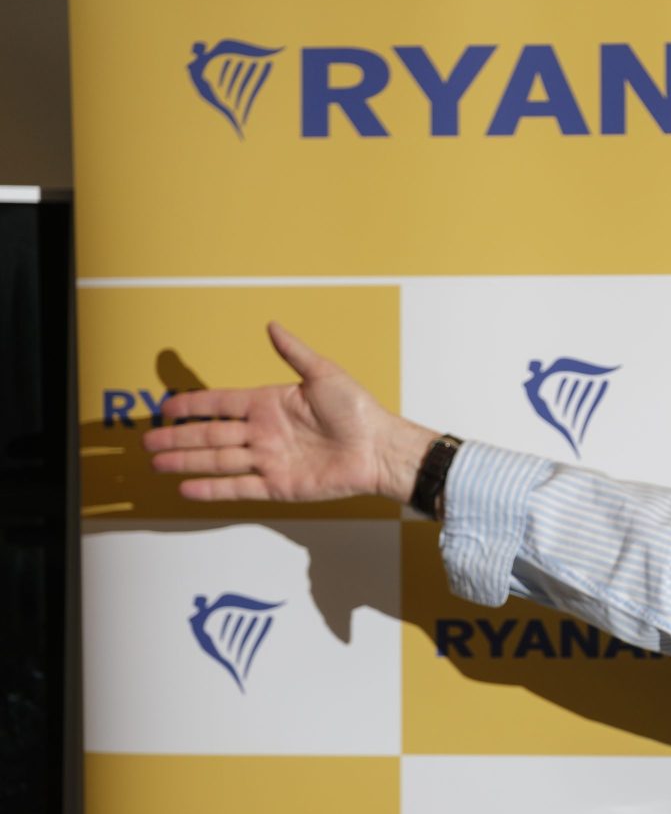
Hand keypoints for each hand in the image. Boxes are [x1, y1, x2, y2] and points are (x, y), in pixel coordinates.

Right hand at [143, 322, 438, 503]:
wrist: (379, 447)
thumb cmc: (358, 409)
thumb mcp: (323, 374)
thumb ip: (293, 352)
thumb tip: (272, 324)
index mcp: (270, 404)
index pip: (220, 404)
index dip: (192, 406)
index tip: (166, 408)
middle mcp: (265, 433)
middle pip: (211, 435)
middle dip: (178, 438)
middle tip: (147, 441)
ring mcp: (269, 460)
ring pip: (218, 460)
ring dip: (186, 462)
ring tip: (156, 463)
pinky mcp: (279, 485)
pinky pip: (239, 487)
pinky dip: (213, 488)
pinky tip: (187, 487)